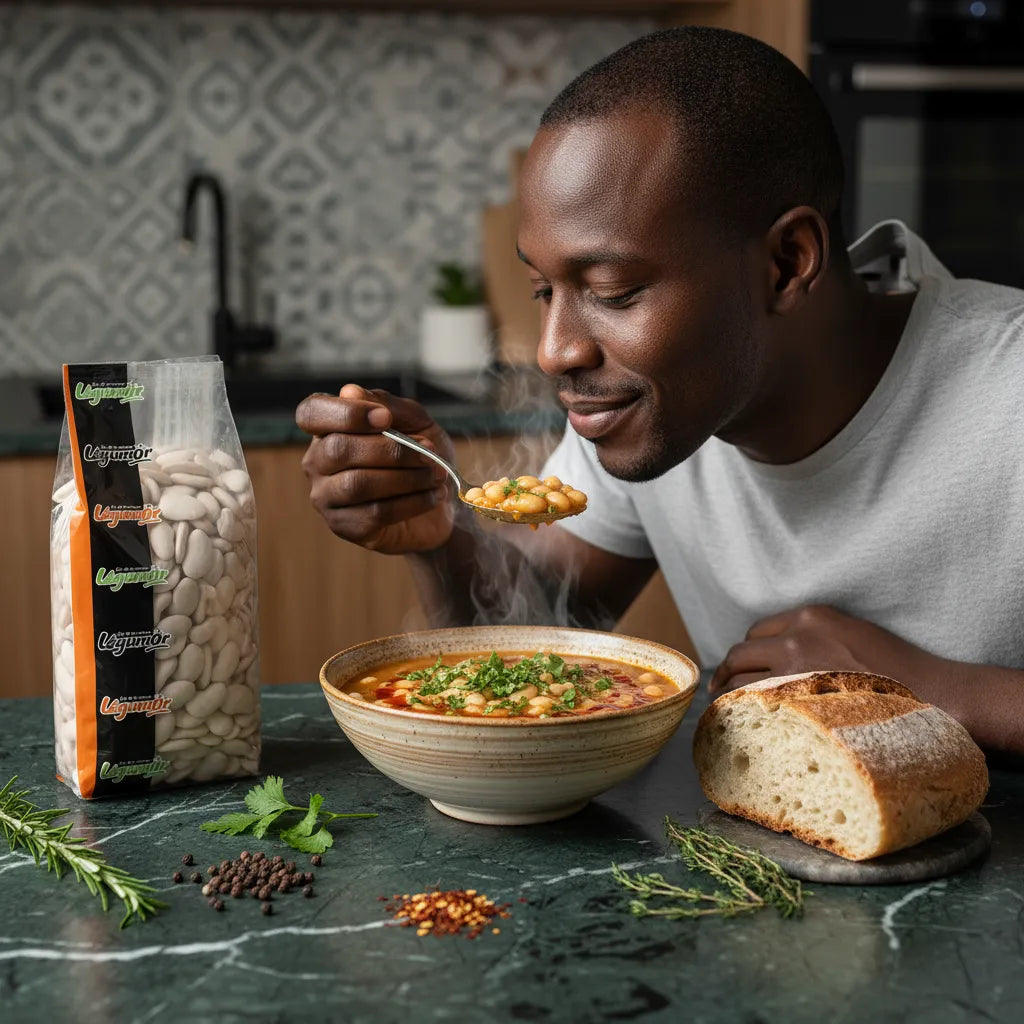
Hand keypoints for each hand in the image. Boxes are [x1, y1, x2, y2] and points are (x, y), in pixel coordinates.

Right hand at [295, 384, 455, 554]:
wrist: (442, 504)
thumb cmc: (421, 457)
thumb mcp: (416, 422)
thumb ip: (388, 405)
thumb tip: (350, 392)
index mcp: (327, 429)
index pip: (311, 413)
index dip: (345, 413)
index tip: (385, 418)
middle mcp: (317, 462)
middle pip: (338, 450)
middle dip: (391, 449)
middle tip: (429, 452)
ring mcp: (326, 497)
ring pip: (357, 484)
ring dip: (406, 477)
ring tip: (435, 475)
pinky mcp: (345, 527)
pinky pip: (375, 512)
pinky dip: (412, 502)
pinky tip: (433, 496)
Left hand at [708, 604, 950, 698]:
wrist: (933, 696)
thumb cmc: (898, 671)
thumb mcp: (851, 633)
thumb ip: (814, 639)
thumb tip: (782, 656)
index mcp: (809, 617)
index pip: (756, 633)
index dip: (747, 654)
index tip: (741, 669)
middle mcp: (795, 638)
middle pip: (740, 654)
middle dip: (728, 674)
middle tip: (721, 692)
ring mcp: (793, 671)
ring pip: (738, 682)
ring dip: (730, 697)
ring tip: (730, 714)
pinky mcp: (797, 702)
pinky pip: (752, 707)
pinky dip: (741, 715)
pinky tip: (742, 727)